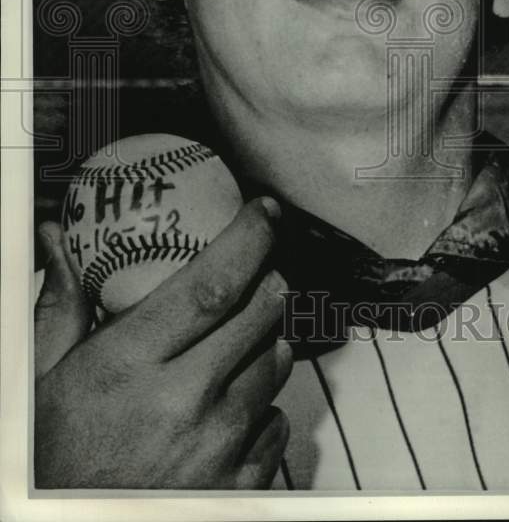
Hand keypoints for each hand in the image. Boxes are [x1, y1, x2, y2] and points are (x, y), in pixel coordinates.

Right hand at [34, 197, 291, 488]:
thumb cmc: (52, 460)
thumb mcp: (40, 380)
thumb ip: (59, 306)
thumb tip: (51, 236)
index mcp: (129, 366)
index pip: (213, 284)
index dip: (249, 238)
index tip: (264, 212)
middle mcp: (182, 403)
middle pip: (261, 314)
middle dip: (268, 282)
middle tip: (258, 275)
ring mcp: (217, 449)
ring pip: (277, 364)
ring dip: (266, 343)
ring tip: (229, 351)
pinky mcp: (239, 486)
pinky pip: (278, 422)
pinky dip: (263, 407)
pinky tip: (226, 410)